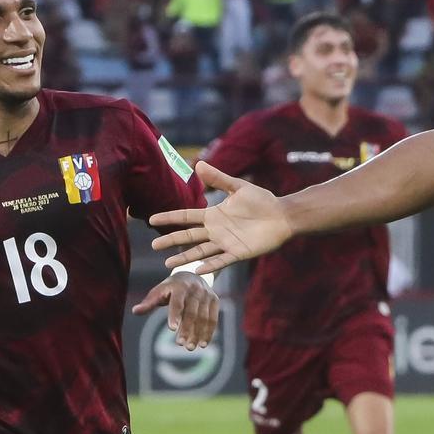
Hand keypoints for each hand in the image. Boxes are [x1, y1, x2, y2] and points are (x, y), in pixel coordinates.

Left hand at [131, 271, 218, 350]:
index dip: (175, 315)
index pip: (177, 302)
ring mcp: (207, 295)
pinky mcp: (215, 300)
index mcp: (179, 286)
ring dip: (198, 333)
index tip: (171, 329)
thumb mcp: (158, 292)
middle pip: (192, 312)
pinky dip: (209, 332)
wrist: (191, 275)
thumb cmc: (170, 289)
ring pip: (203, 317)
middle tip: (180, 344)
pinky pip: (213, 318)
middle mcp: (195, 289)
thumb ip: (149, 303)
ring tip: (191, 348)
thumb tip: (135, 311)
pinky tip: (203, 344)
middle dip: (187, 329)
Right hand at [149, 162, 293, 274]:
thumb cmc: (262, 200)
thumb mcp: (238, 187)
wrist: (282, 214)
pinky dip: (211, 265)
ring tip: (168, 263)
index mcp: (213, 215)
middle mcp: (216, 230)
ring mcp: (226, 243)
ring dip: (185, 257)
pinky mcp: (238, 252)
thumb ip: (219, 178)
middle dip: (171, 240)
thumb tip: (198, 163)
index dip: (170, 218)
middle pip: (189, 237)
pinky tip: (198, 270)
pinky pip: (222, 260)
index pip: (186, 217)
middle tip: (153, 246)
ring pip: (201, 251)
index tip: (151, 219)